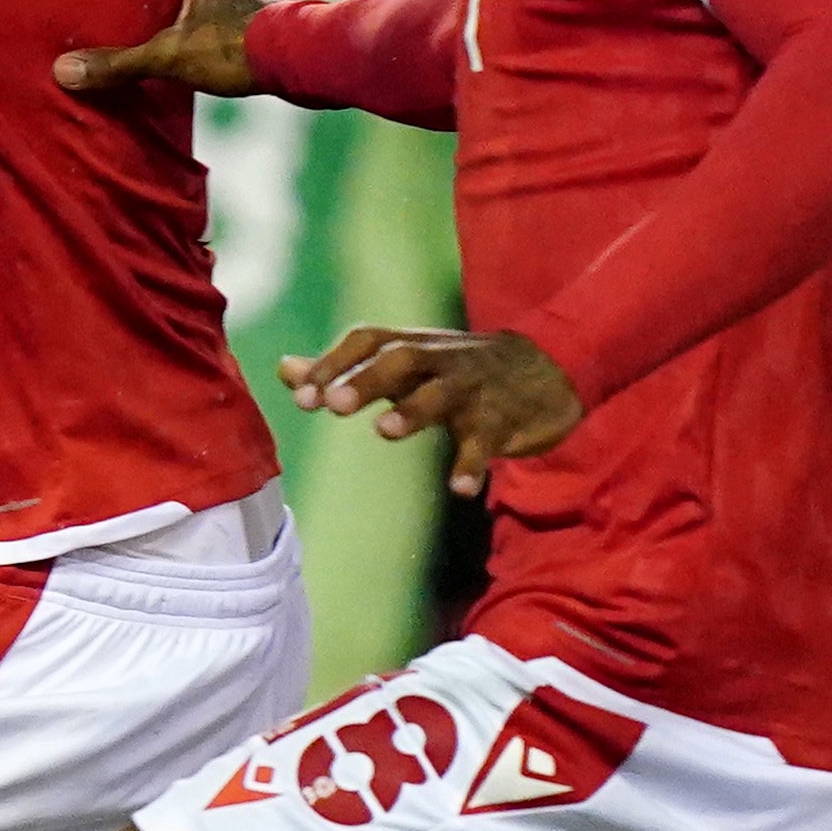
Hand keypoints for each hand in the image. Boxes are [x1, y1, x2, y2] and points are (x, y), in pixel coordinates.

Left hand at [283, 323, 580, 497]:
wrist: (546, 369)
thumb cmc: (454, 369)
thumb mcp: (401, 362)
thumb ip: (343, 369)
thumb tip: (284, 369)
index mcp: (410, 345)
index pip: (367, 341)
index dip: (333, 364)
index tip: (301, 396)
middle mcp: (439, 360)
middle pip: (401, 360)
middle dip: (366, 380)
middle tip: (332, 406)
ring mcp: (471, 388)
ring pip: (442, 394)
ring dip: (413, 410)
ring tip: (385, 431)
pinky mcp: (501, 420)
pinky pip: (486, 441)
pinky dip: (473, 463)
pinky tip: (460, 489)